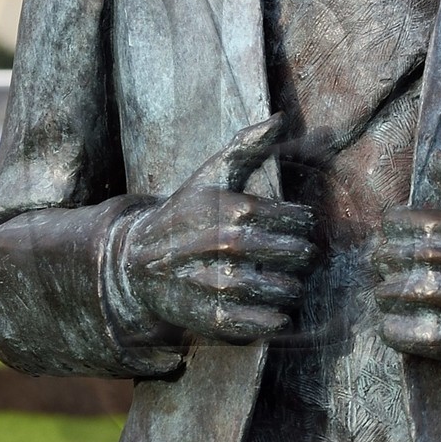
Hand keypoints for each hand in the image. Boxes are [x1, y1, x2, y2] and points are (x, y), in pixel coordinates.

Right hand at [118, 114, 316, 345]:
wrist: (137, 260)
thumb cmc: (186, 212)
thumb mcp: (213, 174)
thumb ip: (248, 145)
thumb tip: (279, 117)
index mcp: (235, 207)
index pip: (299, 220)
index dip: (303, 224)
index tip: (298, 226)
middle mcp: (229, 244)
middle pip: (298, 254)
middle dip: (303, 255)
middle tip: (298, 256)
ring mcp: (220, 281)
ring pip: (284, 289)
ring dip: (291, 287)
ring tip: (283, 281)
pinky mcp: (212, 316)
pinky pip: (260, 324)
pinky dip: (273, 320)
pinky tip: (273, 311)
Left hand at [371, 151, 440, 367]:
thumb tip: (436, 159)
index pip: (391, 222)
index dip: (398, 231)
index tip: (411, 241)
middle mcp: (437, 262)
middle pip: (382, 257)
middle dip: (393, 263)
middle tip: (412, 272)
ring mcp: (437, 303)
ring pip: (382, 294)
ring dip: (394, 296)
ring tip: (415, 299)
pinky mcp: (439, 340)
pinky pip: (391, 331)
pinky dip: (396, 328)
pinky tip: (415, 323)